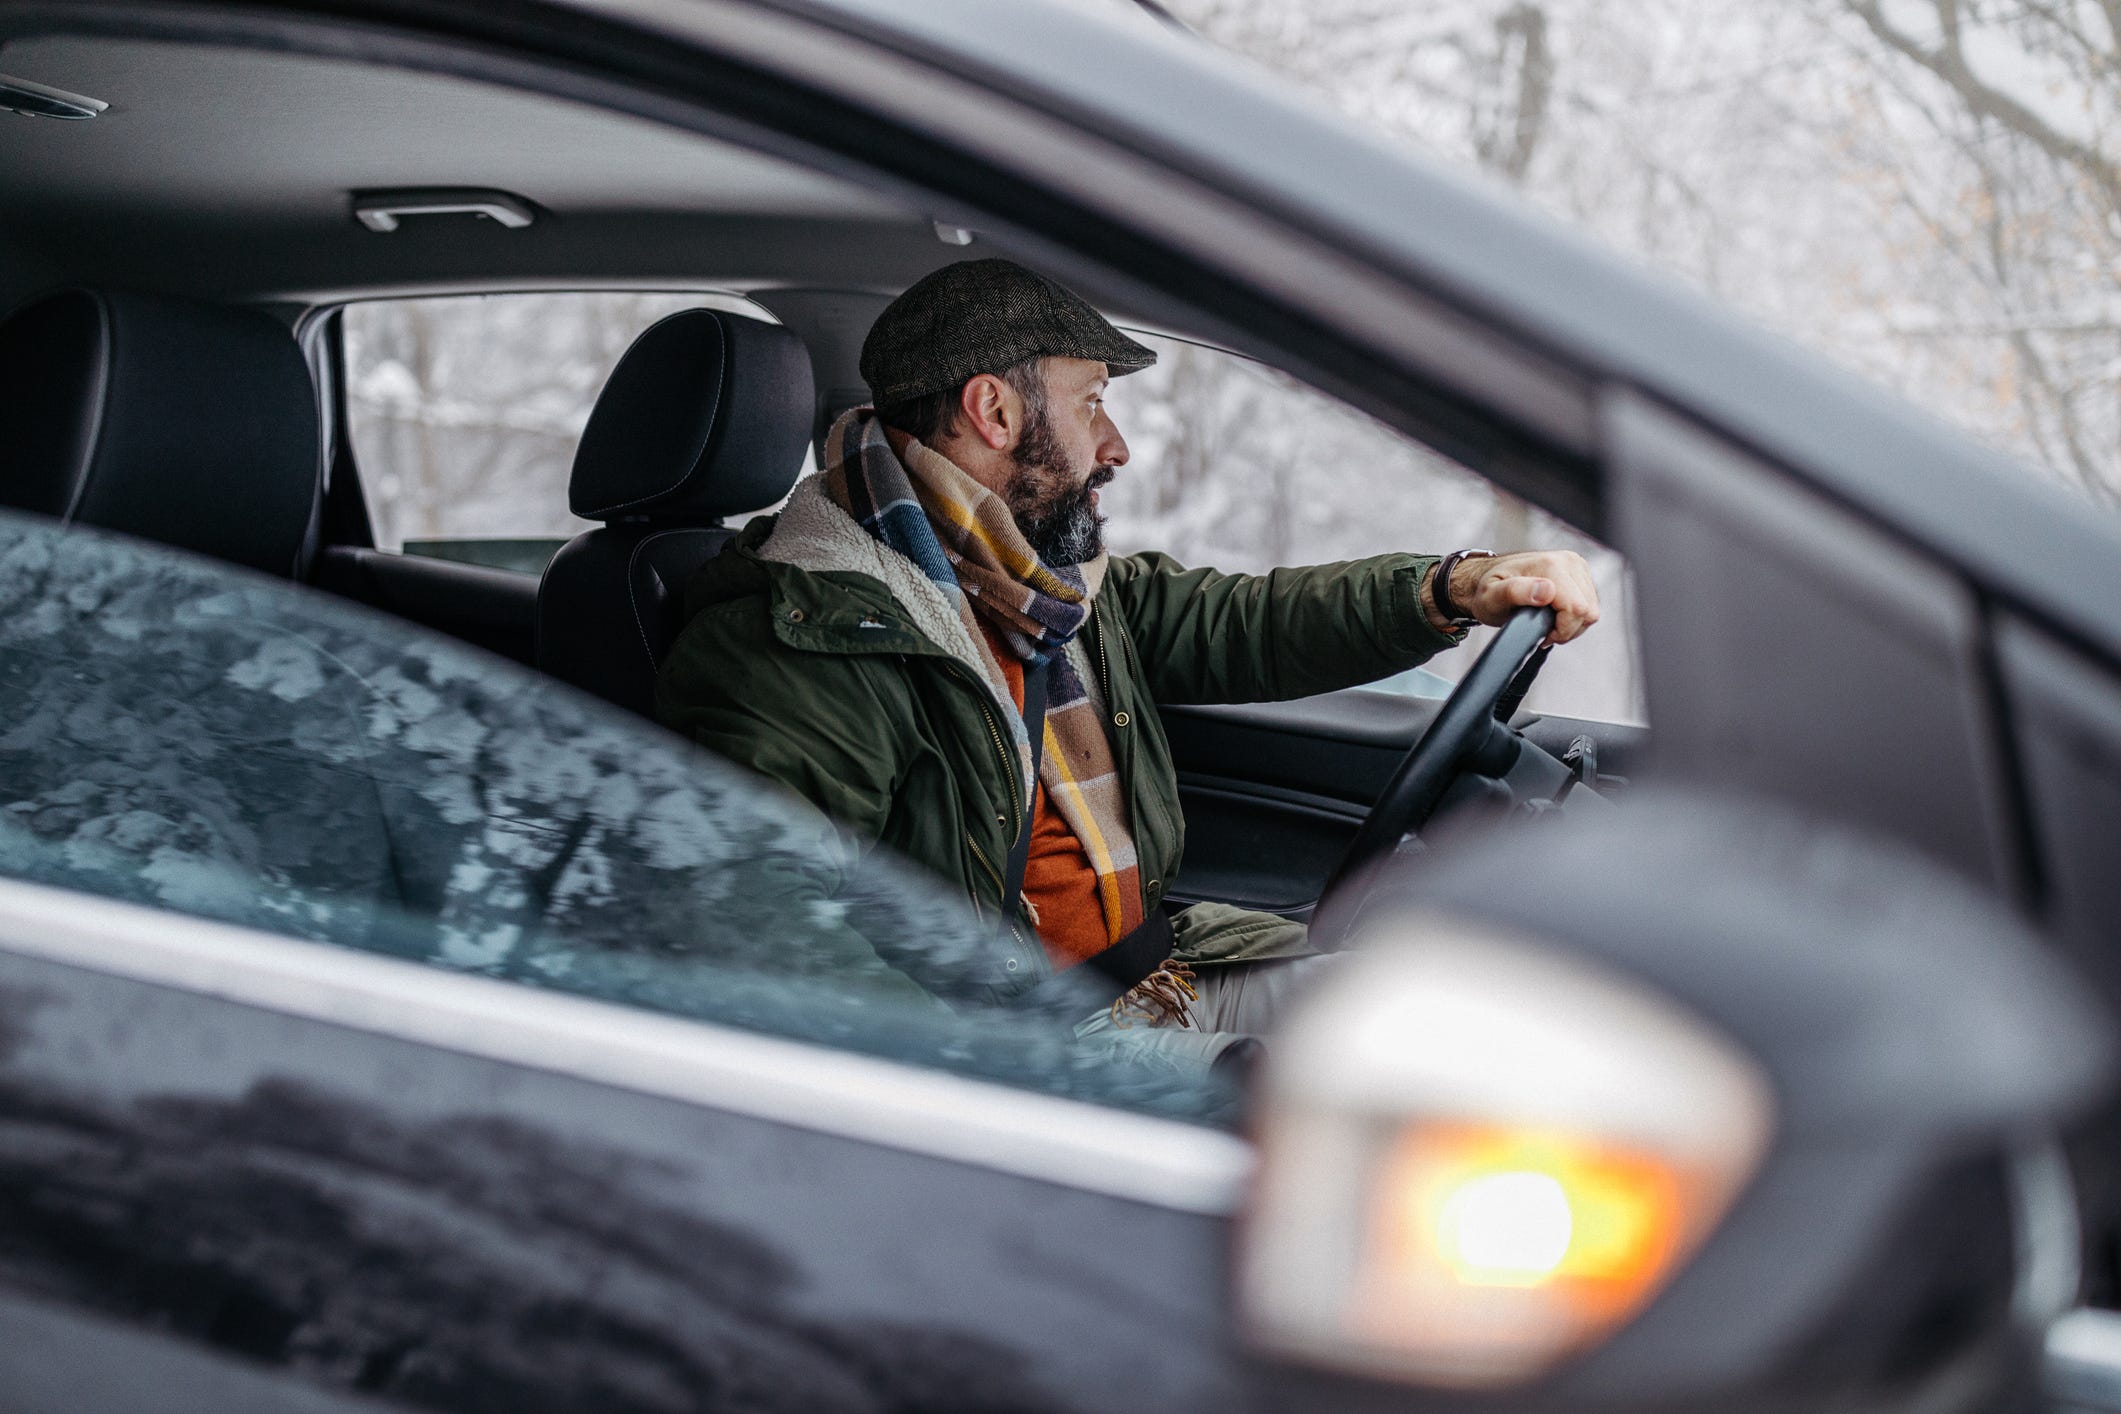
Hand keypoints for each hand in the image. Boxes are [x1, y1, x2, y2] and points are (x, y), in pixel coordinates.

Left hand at [1427, 549, 1600, 644]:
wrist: (1486, 579)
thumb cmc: (1487, 591)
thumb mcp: (1492, 597)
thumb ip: (1516, 592)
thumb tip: (1547, 591)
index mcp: (1550, 566)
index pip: (1577, 609)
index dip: (1561, 630)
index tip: (1541, 634)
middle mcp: (1567, 561)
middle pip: (1587, 611)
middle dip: (1567, 629)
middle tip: (1542, 630)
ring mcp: (1576, 565)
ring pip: (1591, 610)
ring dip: (1571, 624)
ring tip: (1546, 622)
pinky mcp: (1580, 572)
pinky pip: (1590, 604)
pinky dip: (1574, 616)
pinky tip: (1554, 615)